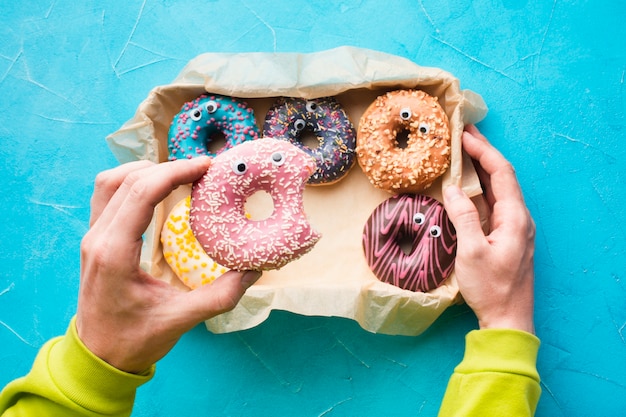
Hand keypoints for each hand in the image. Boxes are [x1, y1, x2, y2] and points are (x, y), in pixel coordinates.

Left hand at [76, 158, 260, 372]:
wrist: (98, 357)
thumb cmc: (134, 340)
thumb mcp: (181, 320)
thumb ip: (220, 296)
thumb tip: (254, 270)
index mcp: (115, 253)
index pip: (142, 193)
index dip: (175, 172)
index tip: (206, 166)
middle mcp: (98, 238)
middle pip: (127, 180)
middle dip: (167, 167)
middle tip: (202, 168)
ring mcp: (91, 236)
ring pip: (111, 182)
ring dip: (145, 170)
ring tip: (179, 173)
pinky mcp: (94, 239)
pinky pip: (107, 195)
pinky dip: (132, 182)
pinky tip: (156, 188)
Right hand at [443, 125, 534, 333]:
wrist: (508, 319)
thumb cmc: (490, 288)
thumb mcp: (471, 252)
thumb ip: (463, 217)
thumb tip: (453, 189)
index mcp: (515, 217)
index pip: (501, 172)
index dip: (482, 150)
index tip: (463, 134)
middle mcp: (519, 218)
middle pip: (502, 177)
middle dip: (482, 153)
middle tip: (462, 135)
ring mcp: (514, 228)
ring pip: (498, 190)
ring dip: (481, 170)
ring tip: (462, 154)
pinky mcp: (506, 237)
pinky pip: (493, 204)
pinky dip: (480, 190)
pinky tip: (466, 187)